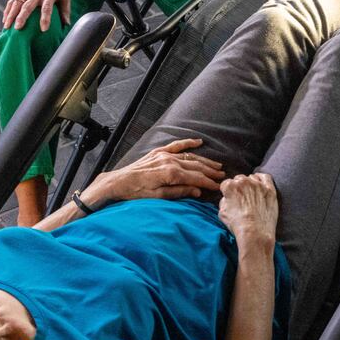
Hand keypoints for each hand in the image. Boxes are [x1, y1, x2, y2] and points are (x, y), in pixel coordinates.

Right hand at [2, 0, 70, 31]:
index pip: (47, 8)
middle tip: (17, 28)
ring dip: (11, 15)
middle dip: (22, 17)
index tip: (43, 29)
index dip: (45, 18)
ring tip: (6, 26)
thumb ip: (65, 9)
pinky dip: (7, 10)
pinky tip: (4, 19)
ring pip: (17, 3)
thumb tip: (66, 24)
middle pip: (28, 6)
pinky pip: (12, 0)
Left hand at [96, 138, 224, 203]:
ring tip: (216, 165)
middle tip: (222, 176)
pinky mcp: (158, 151)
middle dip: (210, 172)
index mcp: (170, 174)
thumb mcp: (158, 197)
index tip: (218, 187)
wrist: (117, 182)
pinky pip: (176, 145)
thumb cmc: (136, 192)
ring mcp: (164, 154)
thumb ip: (179, 192)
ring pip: (190, 156)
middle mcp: (169, 161)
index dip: (208, 183)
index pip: (196, 178)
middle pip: (196, 166)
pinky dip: (188, 142)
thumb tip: (197, 191)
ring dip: (204, 161)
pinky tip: (199, 142)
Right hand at [219, 172, 277, 253]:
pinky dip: (262, 178)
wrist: (255, 233)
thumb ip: (224, 201)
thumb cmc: (238, 225)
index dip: (227, 192)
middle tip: (241, 198)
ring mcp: (258, 184)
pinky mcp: (269, 189)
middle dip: (239, 187)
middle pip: (239, 179)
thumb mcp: (222, 213)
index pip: (226, 184)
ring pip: (251, 178)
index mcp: (230, 187)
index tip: (230, 198)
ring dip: (250, 183)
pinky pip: (265, 177)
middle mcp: (243, 182)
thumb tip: (228, 197)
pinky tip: (260, 183)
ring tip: (251, 194)